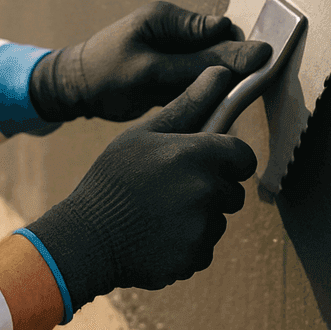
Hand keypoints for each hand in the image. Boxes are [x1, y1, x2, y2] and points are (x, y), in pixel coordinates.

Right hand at [25, 67, 257, 312]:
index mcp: (197, 153)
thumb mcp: (144, 134)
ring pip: (218, 221)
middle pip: (233, 192)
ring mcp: (202, 227)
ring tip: (158, 215)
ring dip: (198, 219)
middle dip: (211, 191)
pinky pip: (204, 248)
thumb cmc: (114, 178)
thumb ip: (189, 105)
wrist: (87, 237)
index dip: (229, 160)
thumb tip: (221, 72)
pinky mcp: (195, 257)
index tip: (209, 164)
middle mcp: (206, 189)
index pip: (243, 157)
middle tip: (170, 190)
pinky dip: (186, 245)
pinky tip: (157, 237)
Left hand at [28, 0, 271, 121]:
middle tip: (237, 100)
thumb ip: (202, 63)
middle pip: (219, 50)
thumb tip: (255, 53)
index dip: (240, 53)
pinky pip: (196, 80)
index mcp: (168, 18)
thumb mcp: (154, 72)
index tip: (258, 76)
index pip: (220, 31)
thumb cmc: (106, 76)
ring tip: (220, 108)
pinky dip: (201, 95)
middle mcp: (174, 30)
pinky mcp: (170, 71)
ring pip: (209, 68)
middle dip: (229, 73)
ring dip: (215, 87)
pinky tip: (205, 111)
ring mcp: (172, 51)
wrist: (72, 91)